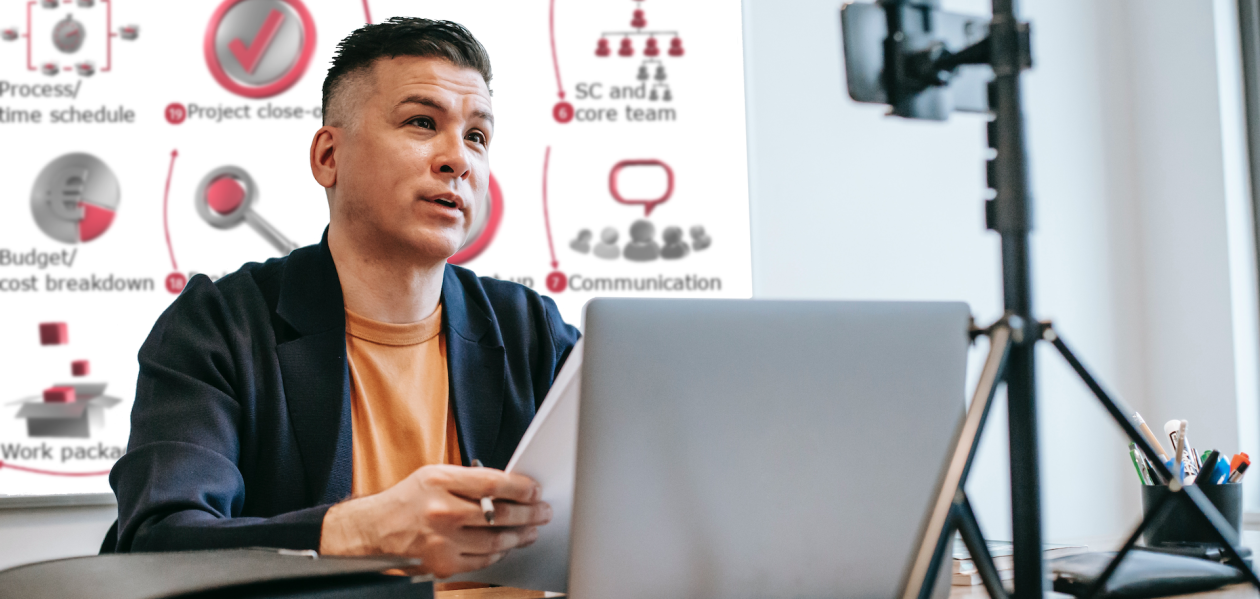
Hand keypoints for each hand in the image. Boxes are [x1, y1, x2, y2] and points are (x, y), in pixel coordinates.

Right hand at [319, 464, 551, 577]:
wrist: (374, 530)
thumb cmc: (408, 500)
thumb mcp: (434, 475)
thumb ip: (469, 480)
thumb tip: (510, 487)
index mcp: (439, 481)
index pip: (493, 483)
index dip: (521, 488)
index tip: (535, 490)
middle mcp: (441, 511)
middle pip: (499, 514)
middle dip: (529, 513)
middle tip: (543, 511)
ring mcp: (442, 541)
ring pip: (496, 541)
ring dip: (520, 535)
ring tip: (531, 529)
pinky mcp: (443, 564)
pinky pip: (483, 561)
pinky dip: (499, 553)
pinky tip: (507, 545)